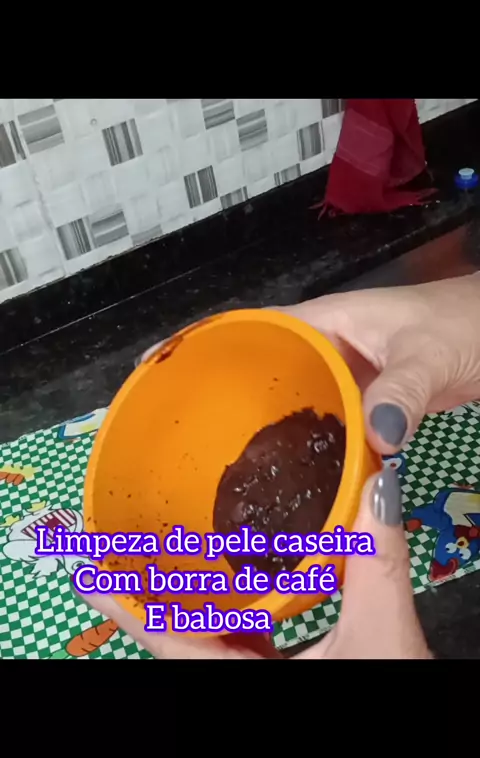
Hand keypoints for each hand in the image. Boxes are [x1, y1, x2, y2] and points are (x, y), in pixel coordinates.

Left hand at [83, 468, 430, 659]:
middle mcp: (239, 684)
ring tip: (168, 557)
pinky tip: (241, 585)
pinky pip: (240, 642)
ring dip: (189, 600)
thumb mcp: (382, 642)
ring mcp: (257, 680)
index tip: (86, 571)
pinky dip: (231, 612)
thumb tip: (377, 490)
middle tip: (122, 547)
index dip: (125, 605)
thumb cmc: (391, 712)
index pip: (168, 642)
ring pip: (210, 640)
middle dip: (149, 592)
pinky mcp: (283, 675)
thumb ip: (377, 567)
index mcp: (242, 683)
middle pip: (179, 637)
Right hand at [140, 275, 479, 455]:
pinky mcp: (362, 404)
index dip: (199, 344)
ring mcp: (342, 379)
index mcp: (323, 323)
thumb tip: (372, 439)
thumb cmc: (464, 326)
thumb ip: (401, 390)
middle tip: (179, 442)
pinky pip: (320, 426)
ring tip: (218, 469)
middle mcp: (323, 350)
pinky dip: (302, 447)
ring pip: (288, 403)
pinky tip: (289, 477)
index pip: (248, 328)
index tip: (154, 368)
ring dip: (259, 428)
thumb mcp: (428, 354)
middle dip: (219, 398)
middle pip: (259, 372)